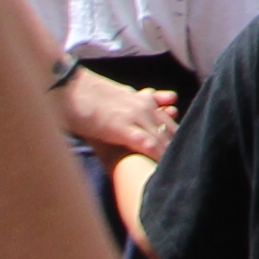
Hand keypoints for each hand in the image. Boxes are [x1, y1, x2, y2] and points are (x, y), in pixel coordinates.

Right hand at [59, 67, 181, 159]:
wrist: (67, 86)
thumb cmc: (84, 94)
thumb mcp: (114, 95)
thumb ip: (129, 101)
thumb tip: (138, 107)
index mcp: (140, 99)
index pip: (167, 118)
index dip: (177, 134)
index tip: (187, 148)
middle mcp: (143, 106)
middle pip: (171, 129)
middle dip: (180, 146)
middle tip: (190, 163)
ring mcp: (135, 116)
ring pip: (163, 137)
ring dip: (172, 154)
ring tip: (182, 171)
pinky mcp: (123, 127)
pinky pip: (148, 143)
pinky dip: (158, 156)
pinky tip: (164, 169)